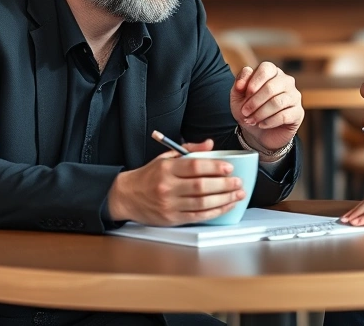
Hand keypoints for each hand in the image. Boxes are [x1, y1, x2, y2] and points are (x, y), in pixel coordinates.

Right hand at [106, 139, 245, 225]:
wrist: (126, 196)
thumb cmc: (149, 176)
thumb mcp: (165, 157)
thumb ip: (189, 150)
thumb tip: (210, 144)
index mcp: (166, 168)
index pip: (194, 166)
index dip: (214, 167)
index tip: (229, 167)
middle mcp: (167, 187)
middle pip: (201, 186)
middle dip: (224, 185)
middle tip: (238, 182)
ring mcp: (169, 204)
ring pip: (202, 203)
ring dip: (224, 199)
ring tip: (237, 194)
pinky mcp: (172, 219)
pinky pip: (198, 216)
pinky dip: (215, 212)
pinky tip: (226, 206)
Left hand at [230, 62, 302, 155]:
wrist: (259, 132)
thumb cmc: (249, 110)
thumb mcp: (238, 96)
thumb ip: (239, 84)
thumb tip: (243, 80)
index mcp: (272, 72)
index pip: (266, 68)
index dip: (254, 81)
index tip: (244, 93)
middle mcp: (286, 81)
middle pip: (271, 87)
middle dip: (254, 102)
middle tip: (245, 112)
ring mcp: (294, 96)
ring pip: (277, 102)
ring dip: (260, 113)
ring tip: (251, 120)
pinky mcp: (298, 112)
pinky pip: (284, 116)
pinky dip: (269, 122)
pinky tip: (261, 125)